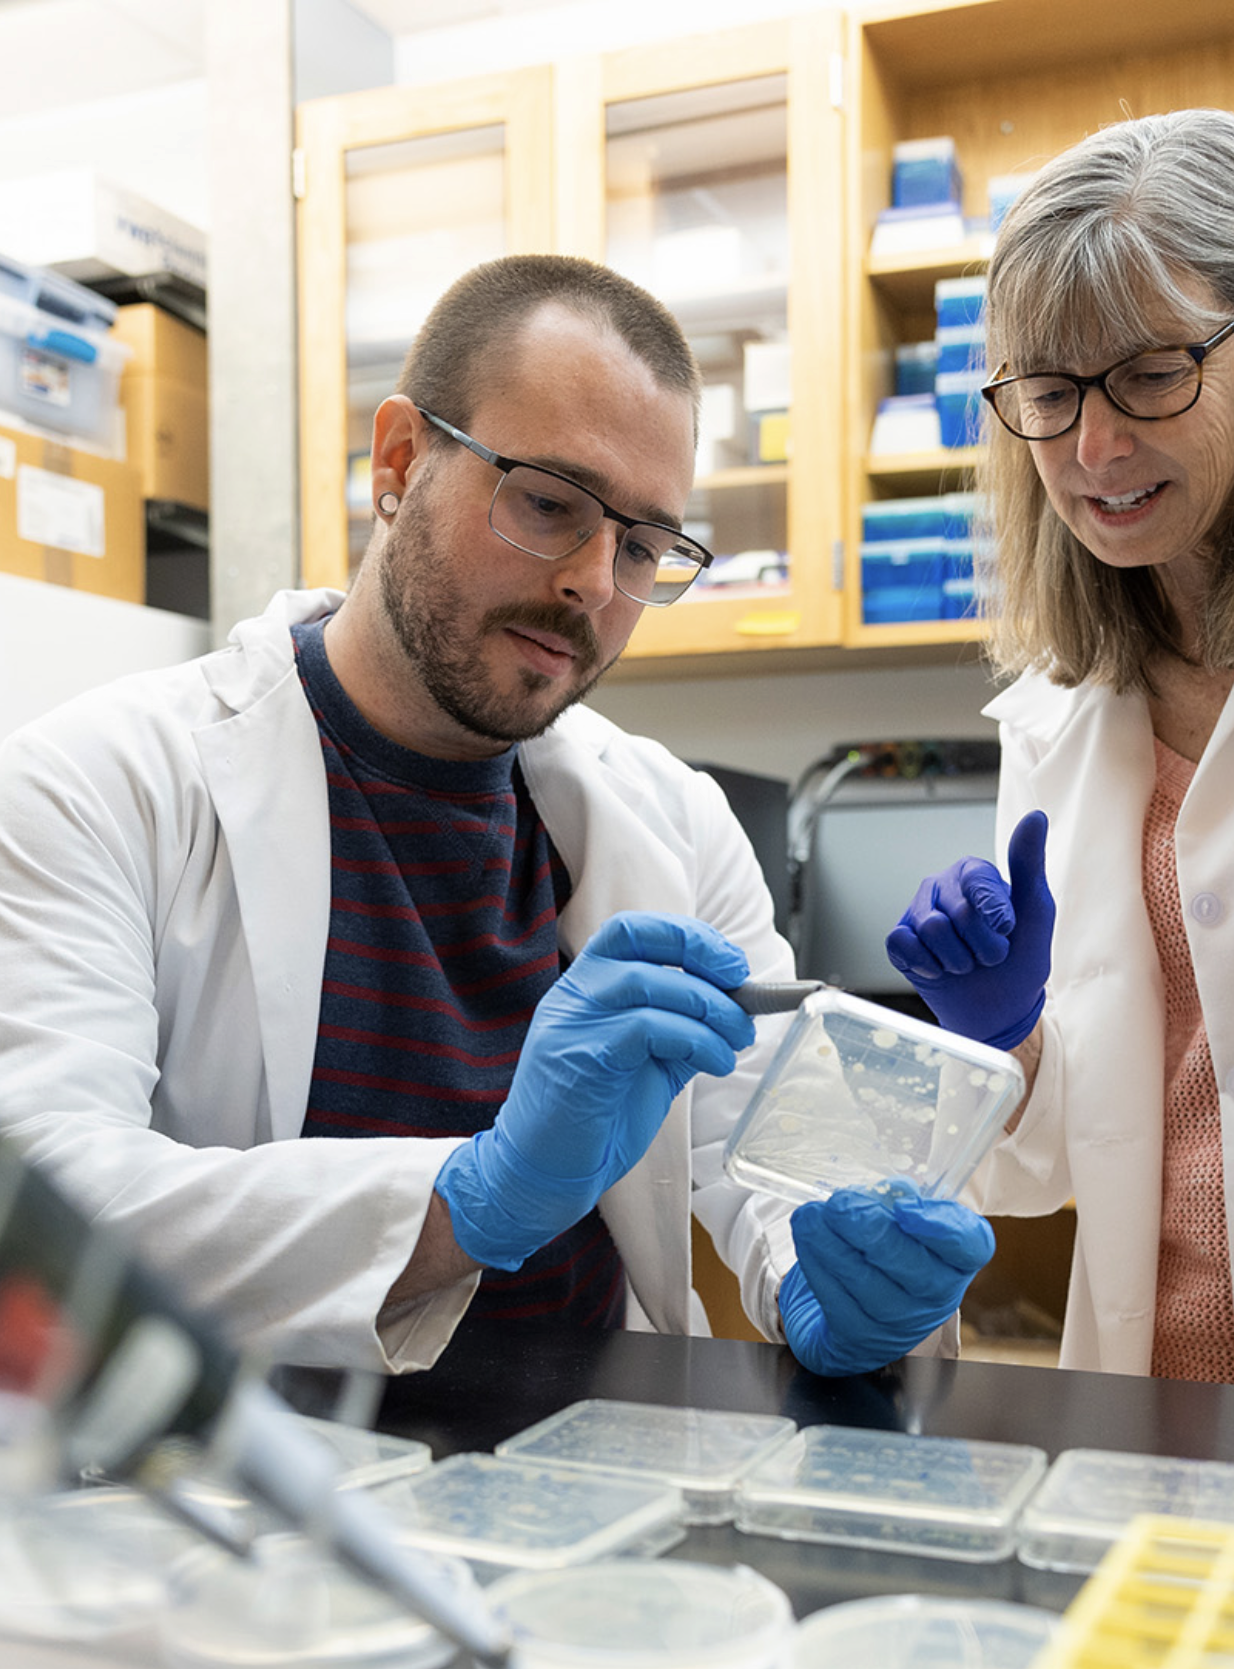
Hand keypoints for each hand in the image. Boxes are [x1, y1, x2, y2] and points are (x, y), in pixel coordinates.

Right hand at [435, 911, 754, 1269]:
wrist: (542, 1174)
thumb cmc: (595, 1120)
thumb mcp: (648, 1063)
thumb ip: (681, 1030)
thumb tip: (737, 1008)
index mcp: (585, 987)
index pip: (631, 930)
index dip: (686, 935)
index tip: (730, 963)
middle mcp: (573, 994)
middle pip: (641, 943)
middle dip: (704, 960)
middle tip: (744, 996)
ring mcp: (571, 1022)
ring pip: (648, 983)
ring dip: (708, 1008)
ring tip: (736, 1040)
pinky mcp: (579, 1057)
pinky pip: (645, 1028)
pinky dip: (694, 1039)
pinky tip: (716, 1062)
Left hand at [779, 1183, 994, 1375]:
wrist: (858, 1310)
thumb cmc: (887, 1251)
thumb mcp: (900, 1223)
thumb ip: (898, 1200)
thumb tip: (890, 1191)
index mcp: (955, 1260)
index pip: (970, 1246)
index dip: (942, 1227)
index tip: (905, 1208)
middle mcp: (936, 1296)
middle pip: (912, 1266)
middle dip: (869, 1229)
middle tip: (840, 1202)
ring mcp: (899, 1323)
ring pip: (866, 1282)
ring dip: (831, 1243)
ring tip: (810, 1215)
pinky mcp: (859, 1336)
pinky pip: (836, 1299)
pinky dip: (816, 1263)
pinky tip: (805, 1237)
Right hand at [884, 809, 1053, 1048]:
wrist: (999, 1010)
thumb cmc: (1020, 958)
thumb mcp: (1036, 912)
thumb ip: (1029, 863)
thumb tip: (1035, 816)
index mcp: (972, 873)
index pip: (977, 881)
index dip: (994, 913)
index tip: (1007, 929)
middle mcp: (940, 886)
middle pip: (957, 912)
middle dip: (983, 946)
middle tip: (991, 956)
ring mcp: (916, 912)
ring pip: (931, 930)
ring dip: (959, 960)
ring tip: (967, 963)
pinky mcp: (898, 941)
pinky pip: (904, 946)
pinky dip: (929, 966)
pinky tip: (940, 969)